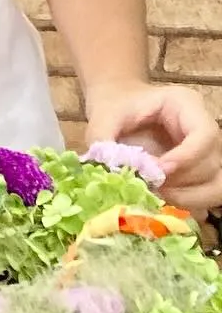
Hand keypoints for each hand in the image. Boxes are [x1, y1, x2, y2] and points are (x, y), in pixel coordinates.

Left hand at [86, 82, 221, 216]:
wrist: (115, 111)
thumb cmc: (114, 108)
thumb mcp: (104, 117)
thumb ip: (103, 139)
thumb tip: (110, 171)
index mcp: (186, 106)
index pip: (204, 134)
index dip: (187, 157)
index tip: (160, 172)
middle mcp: (203, 130)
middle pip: (212, 163)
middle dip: (184, 182)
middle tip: (152, 188)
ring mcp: (204, 154)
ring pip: (216, 184)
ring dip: (190, 198)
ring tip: (157, 197)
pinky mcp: (198, 175)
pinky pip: (206, 197)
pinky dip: (188, 206)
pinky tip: (162, 204)